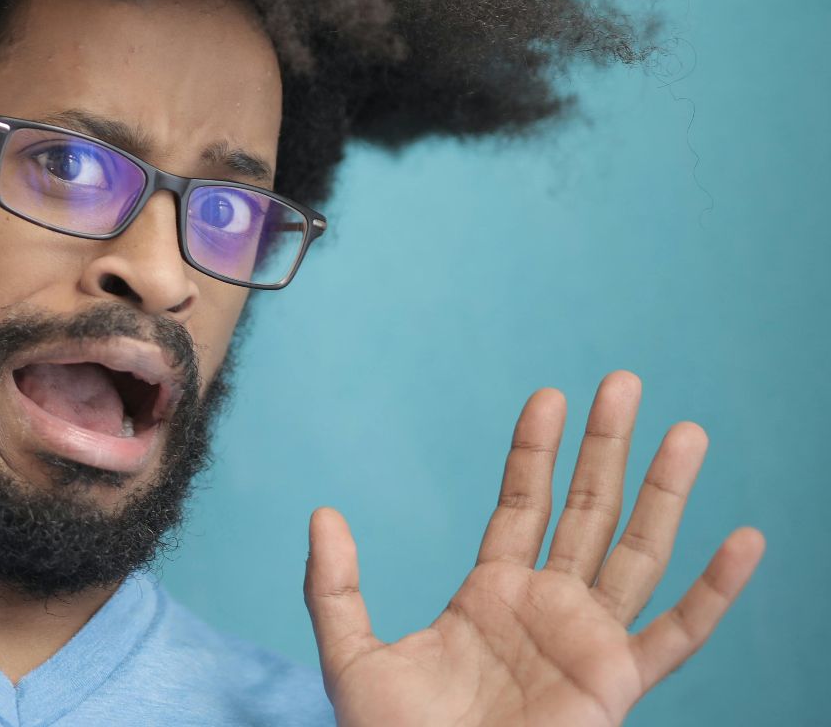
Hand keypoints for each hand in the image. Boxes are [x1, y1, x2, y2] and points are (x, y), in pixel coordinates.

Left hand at [304, 370, 764, 726]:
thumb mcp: (349, 655)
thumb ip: (333, 586)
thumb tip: (323, 514)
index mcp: (490, 594)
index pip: (522, 503)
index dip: (535, 450)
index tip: (549, 395)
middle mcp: (546, 608)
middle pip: (587, 509)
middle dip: (606, 447)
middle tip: (623, 382)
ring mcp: (587, 642)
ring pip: (637, 551)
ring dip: (665, 493)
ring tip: (687, 432)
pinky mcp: (617, 683)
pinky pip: (678, 634)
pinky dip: (715, 591)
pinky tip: (744, 540)